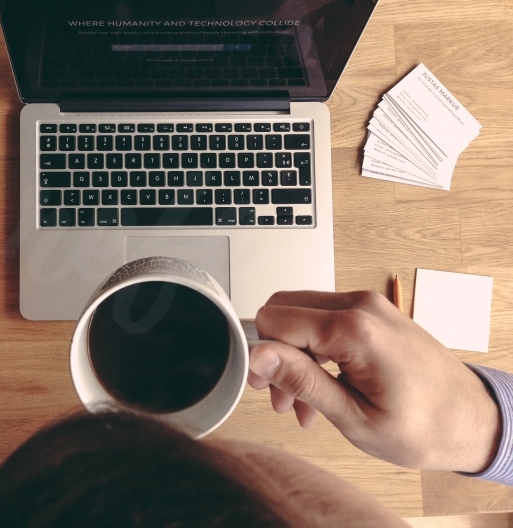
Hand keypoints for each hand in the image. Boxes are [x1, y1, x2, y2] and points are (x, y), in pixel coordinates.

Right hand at [247, 290, 500, 472]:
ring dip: (294, 355)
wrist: (473, 420)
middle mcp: (361, 306)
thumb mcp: (353, 416)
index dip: (262, 354)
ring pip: (302, 314)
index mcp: (354, 329)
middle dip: (275, 353)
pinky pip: (325, 319)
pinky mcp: (373, 313)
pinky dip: (314, 349)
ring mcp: (369, 306)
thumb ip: (301, 380)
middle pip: (284, 310)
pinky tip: (321, 387)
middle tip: (280, 396)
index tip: (266, 387)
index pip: (275, 319)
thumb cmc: (425, 426)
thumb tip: (259, 356)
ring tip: (302, 402)